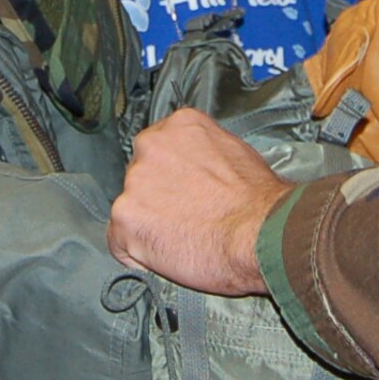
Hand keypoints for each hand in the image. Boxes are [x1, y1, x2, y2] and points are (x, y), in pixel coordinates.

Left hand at [108, 108, 290, 294]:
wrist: (258, 233)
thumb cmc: (258, 200)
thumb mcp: (237, 154)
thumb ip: (206, 154)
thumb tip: (201, 169)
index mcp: (180, 126)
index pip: (160, 148)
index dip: (171, 174)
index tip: (183, 189)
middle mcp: (151, 146)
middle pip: (141, 175)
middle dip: (156, 196)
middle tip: (184, 215)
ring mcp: (135, 182)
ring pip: (130, 208)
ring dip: (148, 224)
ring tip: (181, 237)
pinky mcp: (125, 218)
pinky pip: (120, 241)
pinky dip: (138, 252)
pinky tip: (168, 253)